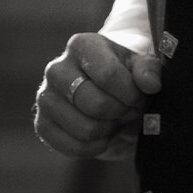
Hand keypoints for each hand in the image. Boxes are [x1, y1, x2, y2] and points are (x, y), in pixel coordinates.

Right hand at [34, 32, 161, 159]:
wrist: (105, 94)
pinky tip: (102, 135)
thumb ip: (148, 70)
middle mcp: (56, 69)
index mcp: (81, 45)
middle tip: (128, 110)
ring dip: (109, 130)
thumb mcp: (140, 67)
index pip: (109, 75)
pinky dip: (95, 147)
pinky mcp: (42, 125)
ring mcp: (45, 98)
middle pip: (96, 105)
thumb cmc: (123, 77)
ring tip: (114, 120)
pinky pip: (73, 147)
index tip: (139, 96)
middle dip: (121, 113)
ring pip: (86, 129)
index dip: (131, 94)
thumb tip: (151, 84)